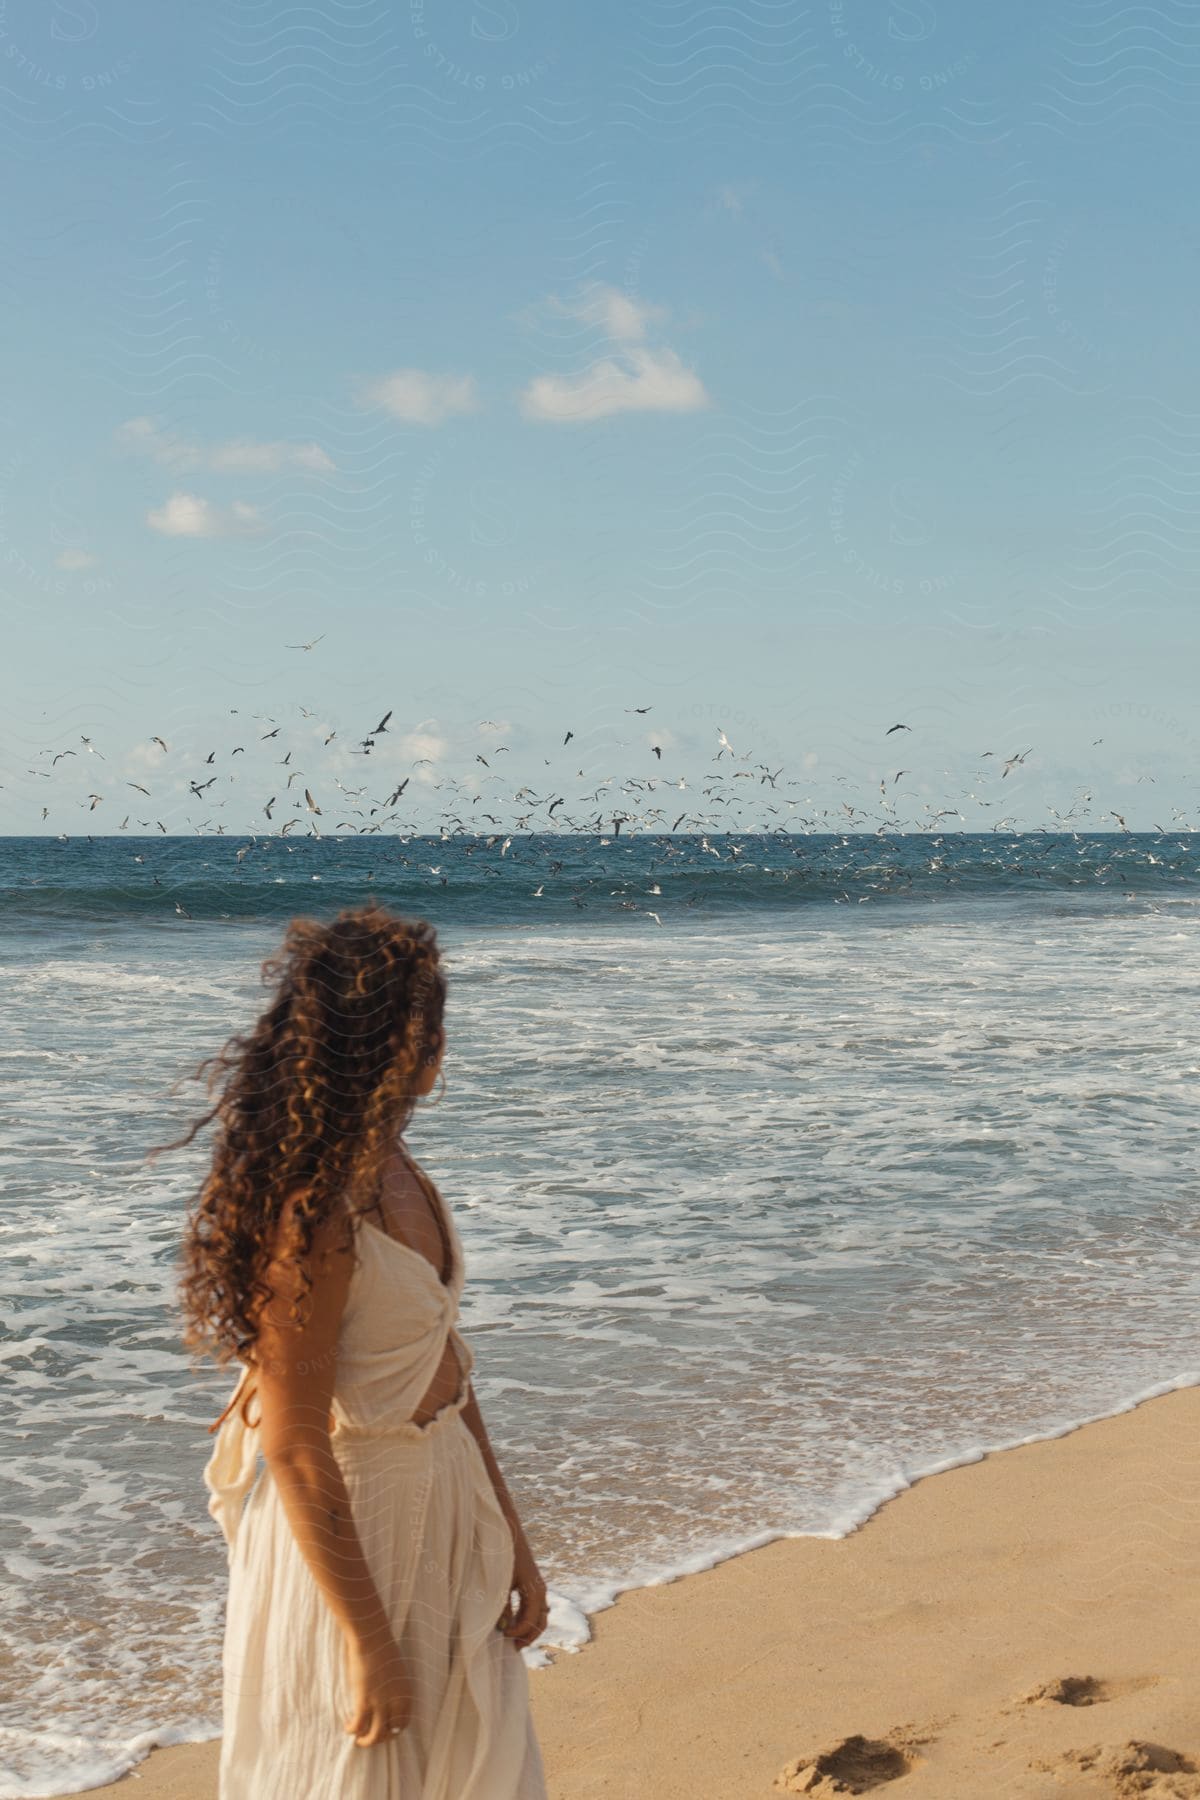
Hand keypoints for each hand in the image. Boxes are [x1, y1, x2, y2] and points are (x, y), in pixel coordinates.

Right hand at [342, 1631, 414, 1747]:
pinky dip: (352, 1730)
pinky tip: (348, 1727)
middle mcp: (396, 1701)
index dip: (394, 1730)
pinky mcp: (364, 1701)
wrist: (372, 1638)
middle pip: (391, 1732)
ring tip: (358, 1739)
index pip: (404, 1723)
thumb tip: (388, 1702)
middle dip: (381, 1738)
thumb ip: (396, 1690)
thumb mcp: (398, 1672)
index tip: (384, 1730)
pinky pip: (358, 1725)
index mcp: (407, 1694)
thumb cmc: (383, 1650)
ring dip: (366, 1741)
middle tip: (370, 1737)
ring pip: (376, 1735)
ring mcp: (380, 1703)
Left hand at [496, 1533, 548, 1650]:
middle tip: (512, 1649)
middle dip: (528, 1637)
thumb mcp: (502, 1583)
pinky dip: (526, 1619)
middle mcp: (541, 1591)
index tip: (502, 1636)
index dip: (518, 1633)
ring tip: (512, 1640)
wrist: (508, 1531)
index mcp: (535, 1591)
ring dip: (528, 1630)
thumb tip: (503, 1629)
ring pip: (540, 1617)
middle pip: (540, 1623)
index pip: (531, 1621)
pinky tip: (512, 1623)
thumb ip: (504, 1606)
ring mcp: (538, 1588)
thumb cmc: (504, 1555)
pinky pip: (534, 1608)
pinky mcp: (532, 1585)